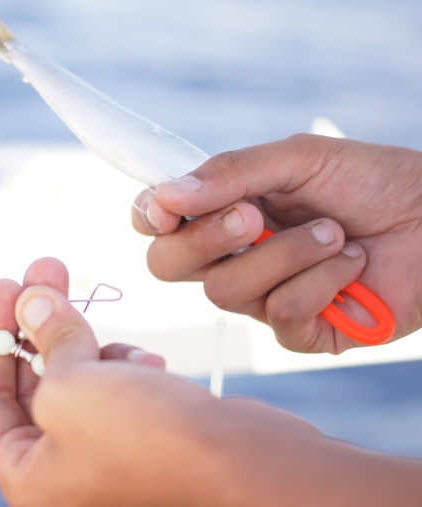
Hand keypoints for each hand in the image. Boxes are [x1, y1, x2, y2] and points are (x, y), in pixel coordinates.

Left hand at [0, 256, 312, 506]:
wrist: (244, 466)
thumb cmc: (146, 437)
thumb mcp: (74, 379)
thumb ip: (45, 336)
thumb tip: (30, 300)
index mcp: (27, 479)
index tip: (2, 287)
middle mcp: (61, 477)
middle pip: (32, 386)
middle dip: (38, 324)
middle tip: (44, 270)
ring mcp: (105, 463)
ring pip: (78, 383)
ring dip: (89, 345)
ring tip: (109, 332)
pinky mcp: (144, 445)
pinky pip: (116, 393)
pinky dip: (124, 368)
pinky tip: (148, 365)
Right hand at [132, 134, 421, 352]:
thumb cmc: (373, 181)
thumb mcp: (301, 159)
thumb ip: (232, 172)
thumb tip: (166, 195)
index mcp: (223, 214)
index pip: (157, 225)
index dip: (150, 217)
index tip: (169, 207)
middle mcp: (232, 259)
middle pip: (168, 266)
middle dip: (206, 239)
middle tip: (253, 215)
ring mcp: (262, 298)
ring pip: (226, 292)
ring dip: (285, 255)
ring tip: (335, 233)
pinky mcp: (301, 332)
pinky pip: (281, 315)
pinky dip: (320, 282)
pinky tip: (352, 263)